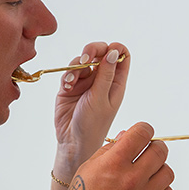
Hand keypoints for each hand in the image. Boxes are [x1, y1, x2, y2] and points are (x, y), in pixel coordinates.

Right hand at [53, 43, 129, 174]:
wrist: (73, 141)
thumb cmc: (93, 124)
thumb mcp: (101, 98)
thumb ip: (106, 74)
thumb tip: (114, 51)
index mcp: (116, 82)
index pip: (121, 56)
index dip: (116, 49)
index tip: (108, 51)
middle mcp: (101, 79)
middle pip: (100, 52)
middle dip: (92, 50)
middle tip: (86, 57)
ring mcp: (85, 82)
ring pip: (82, 60)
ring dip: (76, 66)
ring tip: (72, 81)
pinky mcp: (70, 86)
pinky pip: (68, 71)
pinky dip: (67, 75)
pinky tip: (67, 86)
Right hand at [54, 122, 173, 189]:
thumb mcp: (89, 168)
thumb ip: (110, 149)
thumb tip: (128, 135)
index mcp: (114, 163)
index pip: (143, 133)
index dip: (144, 130)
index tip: (142, 134)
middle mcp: (131, 179)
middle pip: (160, 151)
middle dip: (154, 148)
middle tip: (146, 154)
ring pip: (167, 172)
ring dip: (158, 170)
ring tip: (146, 176)